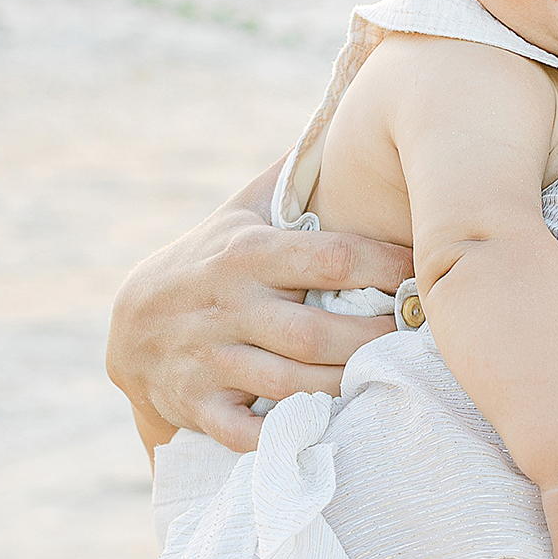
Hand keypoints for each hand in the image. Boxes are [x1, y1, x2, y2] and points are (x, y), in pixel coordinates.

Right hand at [108, 189, 413, 455]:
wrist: (131, 325)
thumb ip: (293, 178)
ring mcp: (207, 359)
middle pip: (317, 333)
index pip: (330, 259)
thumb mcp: (242, 212)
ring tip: (388, 378)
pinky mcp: (195, 405)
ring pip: (291, 385)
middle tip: (420, 339)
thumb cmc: (212, 261)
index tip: (426, 275)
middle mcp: (226, 305)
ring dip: (346, 387)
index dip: (386, 268)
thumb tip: (351, 122)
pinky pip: (247, 433)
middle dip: (375, 339)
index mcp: (246, 252)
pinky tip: (332, 426)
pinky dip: (289, 436)